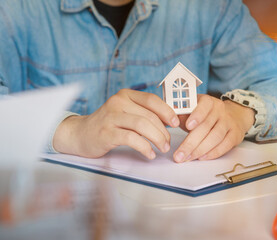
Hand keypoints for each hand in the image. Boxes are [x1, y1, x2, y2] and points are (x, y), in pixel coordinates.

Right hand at [53, 89, 179, 158]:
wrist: (80, 134)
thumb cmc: (108, 124)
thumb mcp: (125, 112)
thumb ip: (143, 112)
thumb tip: (170, 119)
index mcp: (125, 95)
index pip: (152, 99)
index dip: (167, 111)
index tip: (176, 123)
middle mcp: (118, 103)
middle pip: (149, 116)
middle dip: (163, 131)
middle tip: (168, 143)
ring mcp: (111, 117)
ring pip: (143, 126)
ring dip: (157, 139)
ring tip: (162, 148)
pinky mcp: (106, 133)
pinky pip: (132, 139)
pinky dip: (145, 148)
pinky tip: (150, 154)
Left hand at [174, 94, 254, 161]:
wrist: (234, 115)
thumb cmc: (208, 115)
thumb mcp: (195, 109)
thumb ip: (182, 114)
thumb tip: (166, 119)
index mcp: (209, 102)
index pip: (204, 106)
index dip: (196, 115)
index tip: (187, 125)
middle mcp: (220, 111)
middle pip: (206, 127)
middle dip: (191, 143)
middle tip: (179, 155)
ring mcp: (229, 123)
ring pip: (215, 137)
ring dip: (200, 150)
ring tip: (188, 158)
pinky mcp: (235, 135)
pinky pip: (225, 145)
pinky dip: (213, 153)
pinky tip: (202, 157)